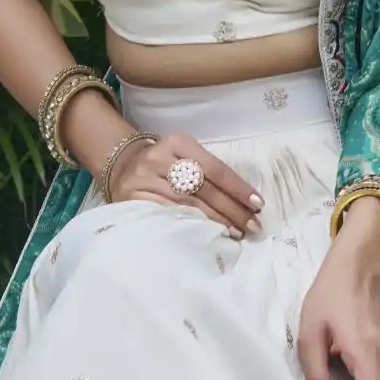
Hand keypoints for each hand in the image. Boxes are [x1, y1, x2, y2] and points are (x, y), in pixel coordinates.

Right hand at [109, 131, 262, 236]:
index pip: (215, 168)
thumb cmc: (166, 165)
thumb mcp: (185, 157)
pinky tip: (206, 236)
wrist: (122, 166)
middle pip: (203, 188)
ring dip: (215, 222)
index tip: (257, 204)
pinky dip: (190, 227)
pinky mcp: (133, 200)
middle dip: (231, 209)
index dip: (237, 187)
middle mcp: (159, 158)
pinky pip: (167, 216)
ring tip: (236, 233)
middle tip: (252, 225)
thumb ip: (210, 174)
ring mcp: (144, 180)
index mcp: (178, 142)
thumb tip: (246, 202)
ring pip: (187, 205)